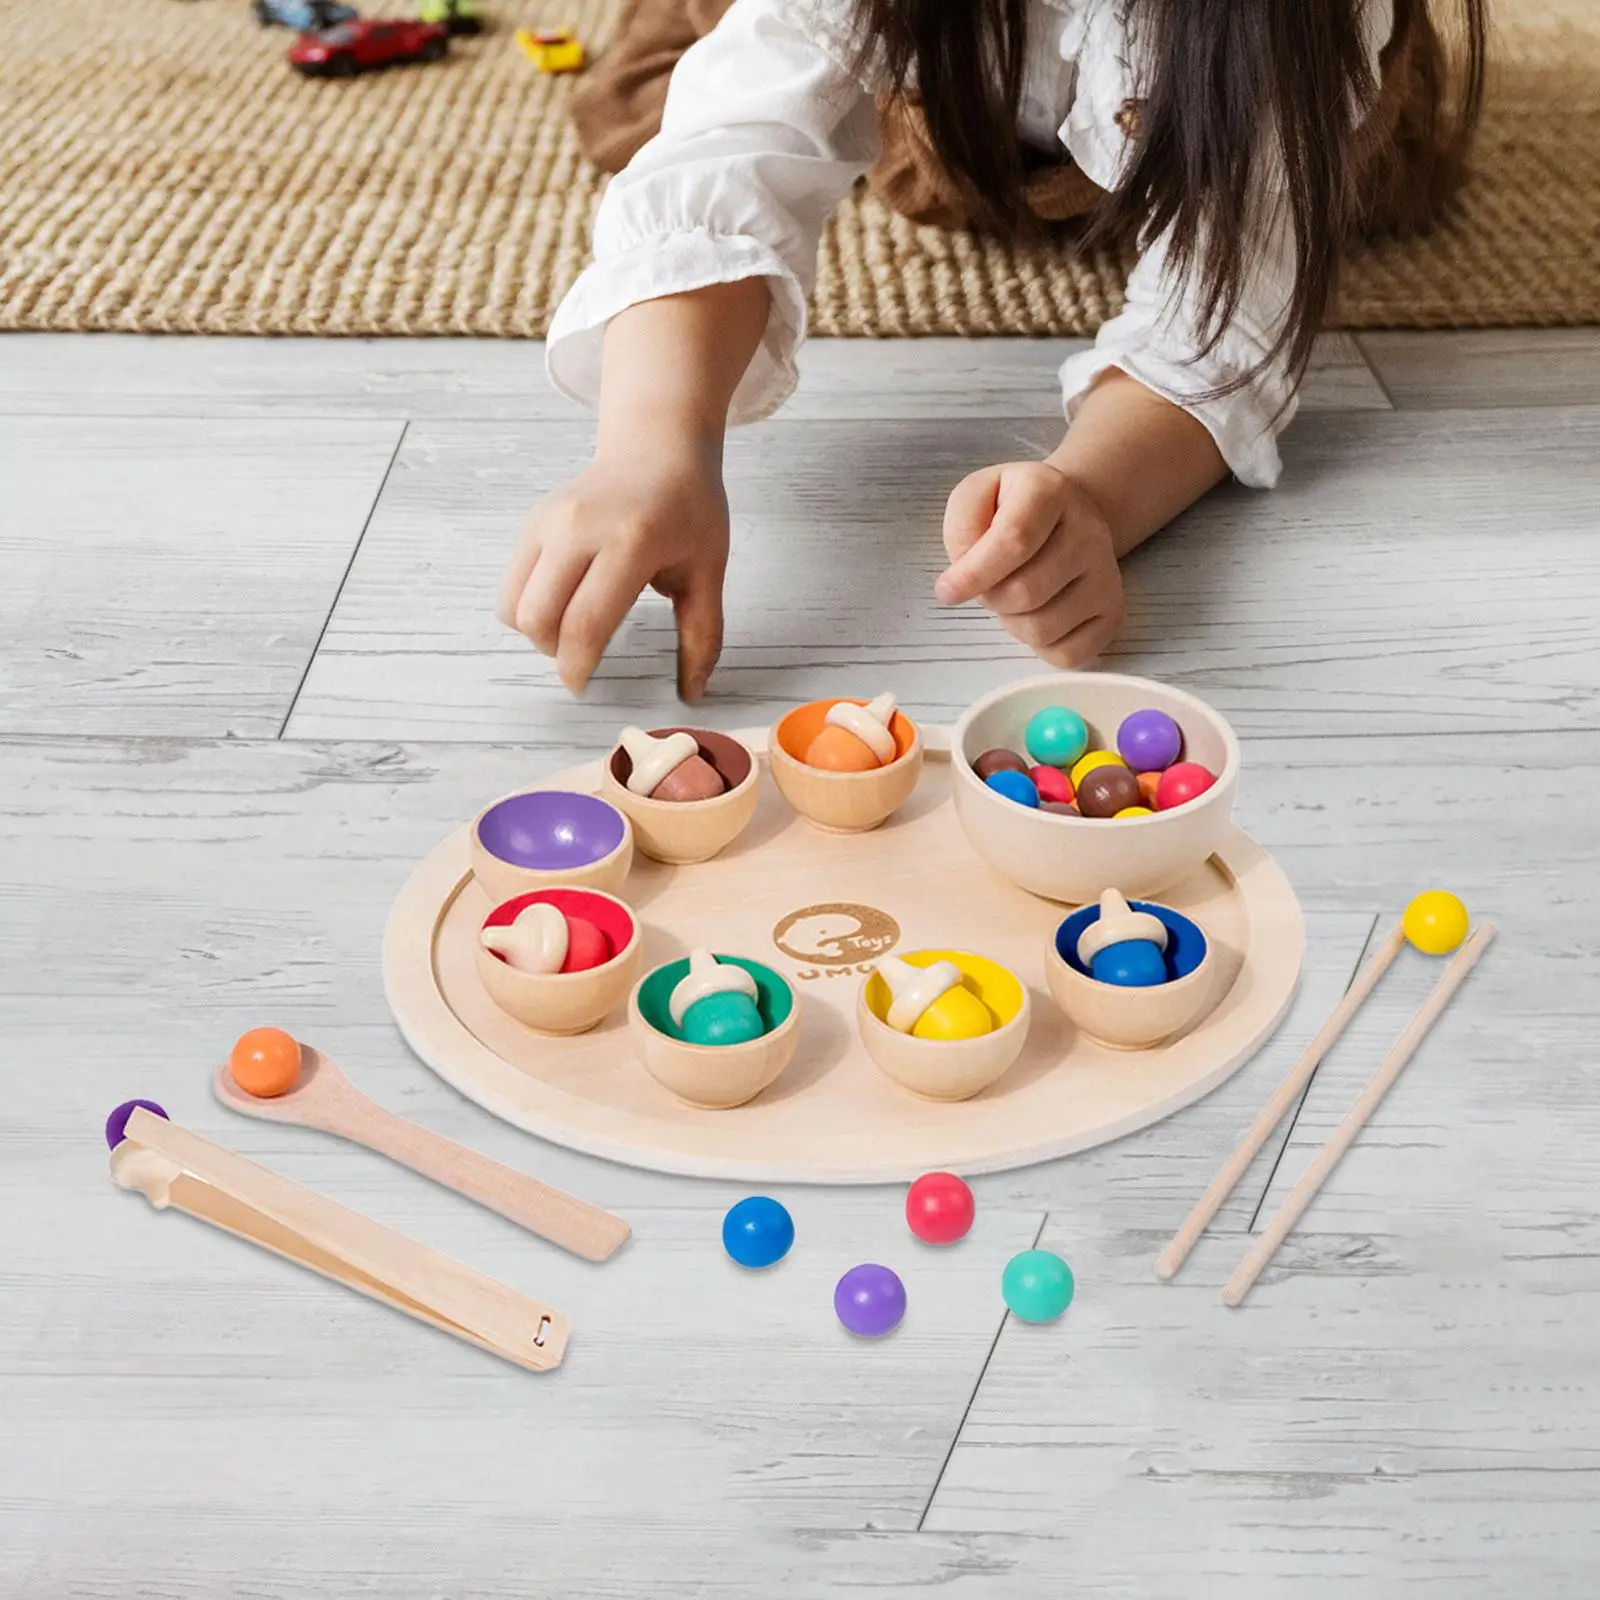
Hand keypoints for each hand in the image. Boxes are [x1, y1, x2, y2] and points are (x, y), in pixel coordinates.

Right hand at [499, 435, 728, 698]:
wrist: (657, 449)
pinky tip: (563, 603)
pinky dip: (528, 608)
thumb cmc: (689, 510)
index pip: (585, 622)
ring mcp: (549, 521)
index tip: (583, 687)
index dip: (577, 666)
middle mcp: (579, 528)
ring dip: (537, 632)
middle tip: (582, 658)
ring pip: (514, 605)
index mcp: (629, 542)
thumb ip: (702, 634)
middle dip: (554, 653)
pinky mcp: (532, 522)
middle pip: (538, 618)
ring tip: (572, 629)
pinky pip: (511, 584)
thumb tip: (693, 691)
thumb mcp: (708, 571)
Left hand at [936, 460, 1124, 666]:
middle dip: (991, 598)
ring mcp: (1107, 576)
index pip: (1013, 541)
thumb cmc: (1011, 510)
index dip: (973, 574)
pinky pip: (1067, 655)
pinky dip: (1039, 647)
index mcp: (1050, 493)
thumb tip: (963, 577)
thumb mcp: (976, 496)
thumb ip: (961, 527)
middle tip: (989, 584)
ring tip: (1013, 596)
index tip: (946, 591)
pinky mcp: (1113, 613)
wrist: (1066, 517)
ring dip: (1011, 622)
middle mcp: (1089, 532)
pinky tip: (1036, 616)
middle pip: (1024, 592)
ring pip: (1042, 629)